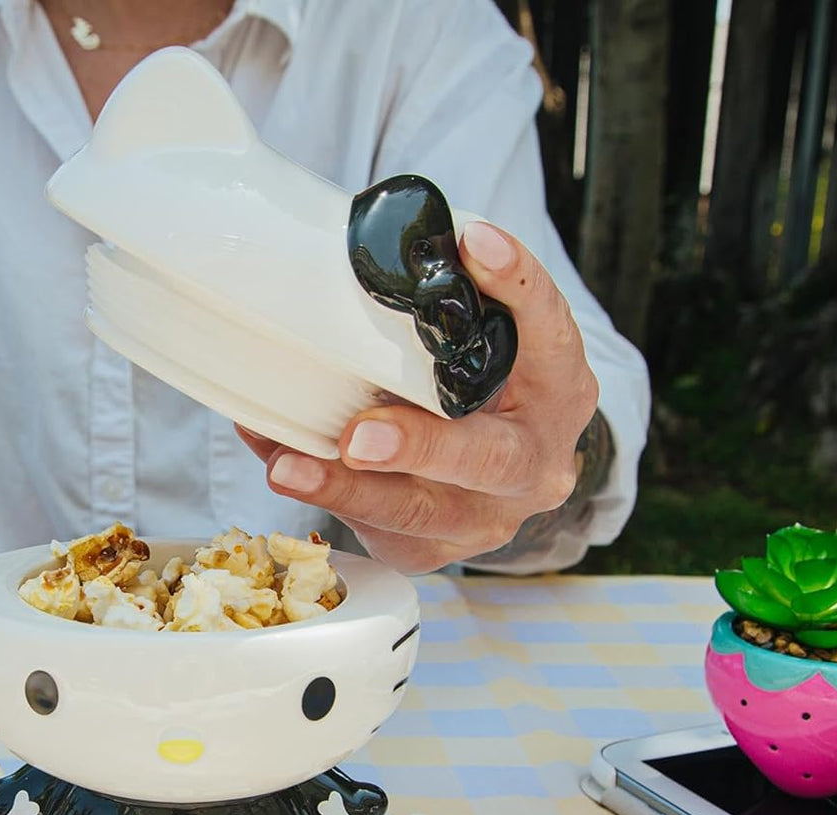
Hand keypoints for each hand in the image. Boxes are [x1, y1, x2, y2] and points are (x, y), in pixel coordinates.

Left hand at [239, 220, 606, 573]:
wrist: (504, 477)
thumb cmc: (482, 391)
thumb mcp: (489, 348)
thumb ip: (450, 312)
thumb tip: (363, 253)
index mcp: (559, 389)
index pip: (550, 330)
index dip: (517, 284)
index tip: (472, 241)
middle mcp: (535, 462)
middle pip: (487, 458)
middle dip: (419, 447)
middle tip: (359, 436)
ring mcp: (488, 517)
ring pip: (419, 512)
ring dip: (346, 488)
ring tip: (287, 467)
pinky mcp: (436, 550)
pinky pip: (374, 528)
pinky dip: (320, 495)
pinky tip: (277, 463)